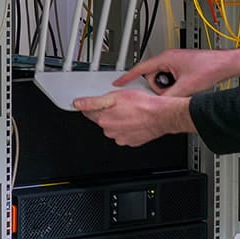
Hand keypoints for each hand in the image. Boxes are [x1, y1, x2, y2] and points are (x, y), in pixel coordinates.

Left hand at [72, 89, 195, 146]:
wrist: (161, 116)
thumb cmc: (143, 105)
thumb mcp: (115, 97)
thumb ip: (93, 102)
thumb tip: (77, 104)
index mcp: (104, 120)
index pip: (89, 112)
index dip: (91, 105)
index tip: (94, 102)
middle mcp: (110, 131)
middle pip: (102, 120)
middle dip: (108, 112)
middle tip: (120, 104)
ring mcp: (121, 138)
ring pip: (114, 127)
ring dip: (119, 119)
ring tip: (130, 111)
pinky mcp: (131, 141)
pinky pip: (125, 133)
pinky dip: (128, 126)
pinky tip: (134, 119)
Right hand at [113, 47, 239, 97]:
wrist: (226, 65)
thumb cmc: (210, 67)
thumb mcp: (187, 86)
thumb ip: (169, 96)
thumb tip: (159, 105)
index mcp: (165, 58)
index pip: (140, 68)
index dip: (127, 77)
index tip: (117, 83)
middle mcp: (169, 59)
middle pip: (153, 78)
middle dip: (160, 88)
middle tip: (172, 91)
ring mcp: (176, 64)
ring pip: (163, 81)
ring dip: (170, 88)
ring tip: (184, 89)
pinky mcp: (182, 69)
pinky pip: (172, 81)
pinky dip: (177, 87)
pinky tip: (187, 87)